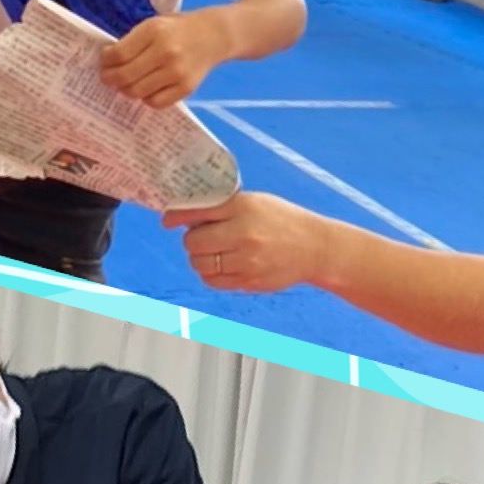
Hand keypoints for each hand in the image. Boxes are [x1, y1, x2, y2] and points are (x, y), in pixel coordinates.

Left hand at [101, 11, 226, 107]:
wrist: (215, 35)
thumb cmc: (178, 29)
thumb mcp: (154, 24)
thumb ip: (133, 41)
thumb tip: (108, 62)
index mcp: (154, 31)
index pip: (118, 54)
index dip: (106, 61)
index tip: (105, 61)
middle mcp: (165, 52)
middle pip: (125, 76)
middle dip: (110, 78)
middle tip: (108, 77)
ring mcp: (177, 72)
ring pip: (137, 92)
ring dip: (125, 90)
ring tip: (126, 83)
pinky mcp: (186, 88)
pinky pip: (155, 102)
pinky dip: (145, 98)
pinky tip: (146, 89)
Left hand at [163, 192, 327, 292]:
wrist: (316, 247)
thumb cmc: (282, 220)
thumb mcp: (255, 202)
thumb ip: (223, 207)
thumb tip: (186, 216)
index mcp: (243, 207)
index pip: (198, 211)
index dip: (176, 216)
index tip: (167, 220)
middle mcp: (244, 233)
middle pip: (193, 242)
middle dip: (192, 240)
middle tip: (201, 237)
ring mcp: (247, 260)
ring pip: (200, 263)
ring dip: (199, 258)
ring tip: (212, 251)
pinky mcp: (249, 280)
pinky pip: (213, 280)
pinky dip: (210, 273)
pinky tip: (221, 265)